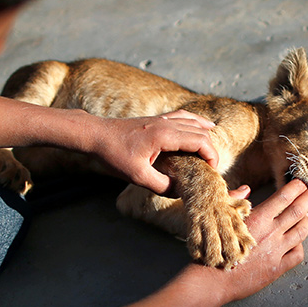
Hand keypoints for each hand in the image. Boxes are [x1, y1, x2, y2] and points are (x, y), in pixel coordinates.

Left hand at [92, 110, 218, 194]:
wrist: (96, 135)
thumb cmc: (113, 155)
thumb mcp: (137, 176)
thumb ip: (161, 185)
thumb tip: (179, 190)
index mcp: (164, 135)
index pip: (200, 141)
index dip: (211, 156)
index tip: (211, 172)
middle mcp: (166, 123)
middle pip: (200, 132)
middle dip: (210, 150)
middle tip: (209, 169)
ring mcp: (161, 119)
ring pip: (193, 123)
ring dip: (205, 137)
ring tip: (211, 153)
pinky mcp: (156, 119)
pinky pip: (183, 116)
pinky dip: (197, 122)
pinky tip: (205, 125)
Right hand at [179, 180, 307, 304]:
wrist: (214, 278)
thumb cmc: (215, 247)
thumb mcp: (222, 217)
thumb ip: (235, 200)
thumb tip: (246, 189)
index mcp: (258, 218)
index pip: (284, 197)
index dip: (296, 187)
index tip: (301, 183)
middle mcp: (271, 232)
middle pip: (299, 211)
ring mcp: (277, 251)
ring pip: (302, 231)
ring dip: (307, 221)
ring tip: (307, 216)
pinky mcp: (278, 267)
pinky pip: (298, 254)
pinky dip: (300, 245)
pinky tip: (296, 242)